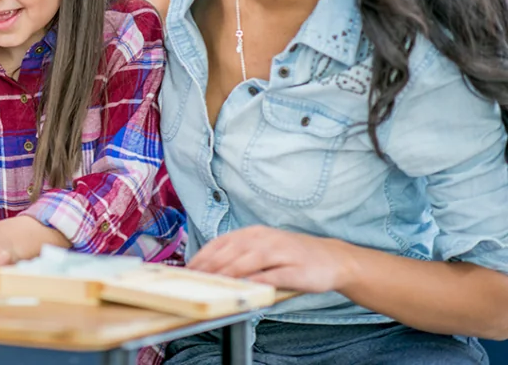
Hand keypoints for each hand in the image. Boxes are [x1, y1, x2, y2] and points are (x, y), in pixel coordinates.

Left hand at [187, 225, 352, 293]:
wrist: (333, 258)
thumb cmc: (291, 256)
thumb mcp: (263, 249)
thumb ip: (240, 255)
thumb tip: (210, 268)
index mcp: (254, 233)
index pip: (221, 242)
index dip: (203, 256)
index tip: (188, 269)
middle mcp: (266, 239)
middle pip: (232, 251)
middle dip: (210, 266)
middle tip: (194, 279)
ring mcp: (282, 252)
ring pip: (249, 260)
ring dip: (228, 271)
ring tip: (212, 282)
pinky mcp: (296, 269)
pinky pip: (274, 275)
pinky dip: (258, 280)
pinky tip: (245, 287)